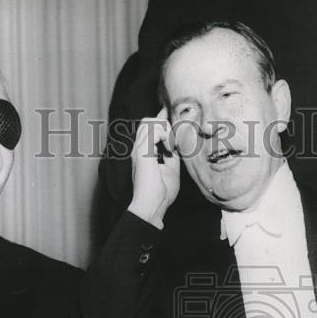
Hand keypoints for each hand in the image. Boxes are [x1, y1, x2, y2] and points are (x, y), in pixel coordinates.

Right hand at [128, 108, 179, 227]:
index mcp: (144, 153)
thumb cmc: (161, 193)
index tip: (169, 111)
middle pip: (148, 120)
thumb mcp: (172, 170)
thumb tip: (178, 145)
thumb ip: (172, 156)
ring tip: (172, 147)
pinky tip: (170, 149)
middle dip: (164, 123)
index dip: (160, 117)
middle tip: (174, 142)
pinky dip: (165, 135)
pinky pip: (154, 130)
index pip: (149, 127)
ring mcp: (138, 149)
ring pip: (150, 121)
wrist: (152, 206)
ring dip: (165, 129)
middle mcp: (139, 148)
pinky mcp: (142, 152)